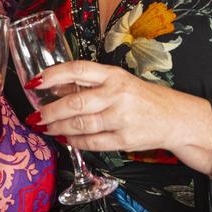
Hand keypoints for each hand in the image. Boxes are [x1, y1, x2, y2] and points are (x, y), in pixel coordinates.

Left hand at [29, 61, 211, 176]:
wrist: (176, 118)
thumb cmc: (142, 98)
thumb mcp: (119, 82)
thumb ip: (90, 84)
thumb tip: (55, 87)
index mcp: (114, 75)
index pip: (78, 70)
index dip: (54, 75)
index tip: (35, 81)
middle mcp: (118, 94)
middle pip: (76, 102)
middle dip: (50, 111)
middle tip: (35, 115)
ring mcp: (122, 118)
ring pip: (81, 124)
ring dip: (59, 128)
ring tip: (46, 128)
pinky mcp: (125, 140)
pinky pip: (93, 142)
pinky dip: (76, 142)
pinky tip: (66, 139)